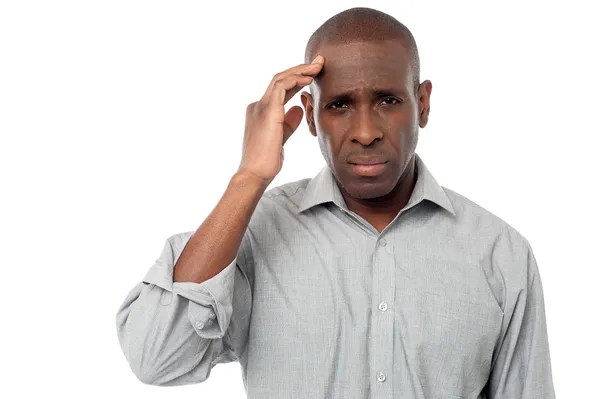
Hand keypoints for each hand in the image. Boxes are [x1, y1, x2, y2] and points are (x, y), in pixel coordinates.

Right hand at [237, 55, 323, 185]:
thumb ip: (289, 122)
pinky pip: (281, 86)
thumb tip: (299, 109)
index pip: (280, 89)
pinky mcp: (267, 110)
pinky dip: (295, 80)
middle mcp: (258, 105)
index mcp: (261, 111)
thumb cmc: (266, 160)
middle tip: (319, 62)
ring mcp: (260, 106)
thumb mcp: (282, 137)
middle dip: (301, 69)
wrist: (255, 172)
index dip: (297, 80)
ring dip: (300, 70)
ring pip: (280, 78)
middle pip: (280, 79)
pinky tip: (308, 79)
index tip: (313, 75)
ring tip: (317, 67)